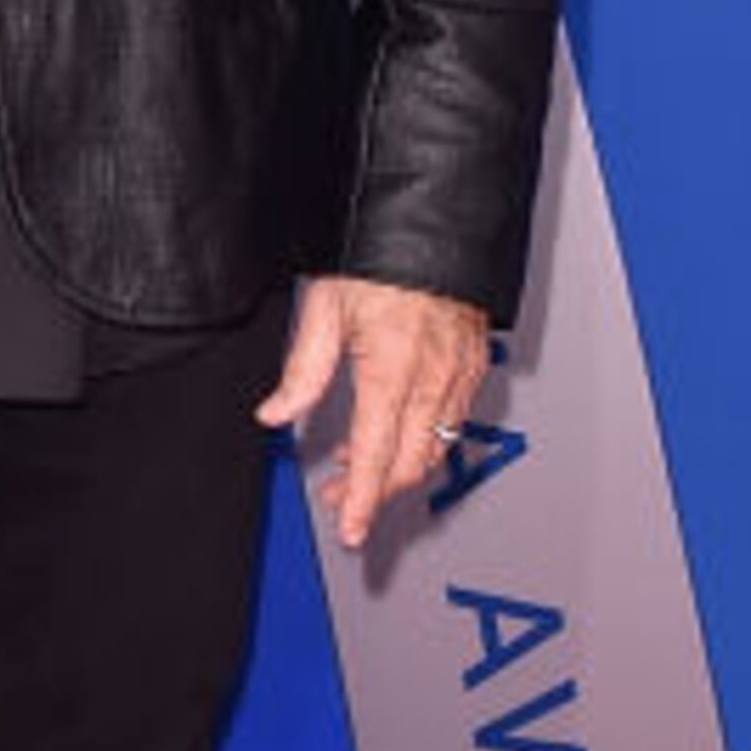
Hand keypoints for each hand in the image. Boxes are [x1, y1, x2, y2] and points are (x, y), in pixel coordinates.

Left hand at [259, 275, 491, 550]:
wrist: (438, 218)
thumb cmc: (382, 251)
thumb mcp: (327, 304)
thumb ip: (303, 369)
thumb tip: (275, 413)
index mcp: (392, 369)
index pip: (375, 455)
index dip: (361, 502)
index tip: (350, 532)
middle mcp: (434, 377)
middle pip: (409, 463)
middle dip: (374, 492)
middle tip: (337, 498)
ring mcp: (460, 372)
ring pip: (435, 447)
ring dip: (398, 468)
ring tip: (358, 466)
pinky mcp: (475, 363)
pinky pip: (454, 420)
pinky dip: (425, 438)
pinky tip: (398, 431)